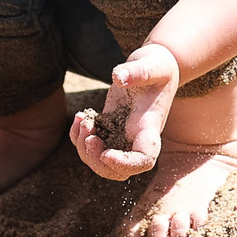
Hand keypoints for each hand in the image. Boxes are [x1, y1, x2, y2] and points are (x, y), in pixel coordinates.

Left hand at [72, 44, 179, 179]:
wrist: (155, 66)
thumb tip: (118, 78)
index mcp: (149, 127)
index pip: (144, 160)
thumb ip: (137, 71)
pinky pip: (91, 147)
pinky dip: (78, 138)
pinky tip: (79, 117)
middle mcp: (136, 138)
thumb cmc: (157, 66)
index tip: (106, 153)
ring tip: (82, 120)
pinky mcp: (109, 128)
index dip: (124, 164)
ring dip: (84, 149)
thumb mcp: (151, 65)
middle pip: (119, 171)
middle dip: (96, 161)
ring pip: (101, 163)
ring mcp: (122, 136)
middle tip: (88, 135)